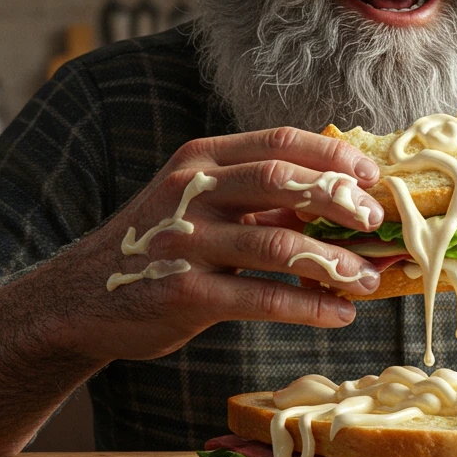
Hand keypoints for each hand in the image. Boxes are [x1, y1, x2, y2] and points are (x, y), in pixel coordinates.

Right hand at [51, 127, 383, 362]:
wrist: (80, 299)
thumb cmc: (159, 246)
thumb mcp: (199, 204)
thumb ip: (256, 197)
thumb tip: (338, 200)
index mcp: (201, 159)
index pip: (279, 141)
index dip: (332, 157)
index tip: (372, 177)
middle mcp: (191, 190)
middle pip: (281, 181)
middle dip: (339, 200)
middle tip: (375, 222)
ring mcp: (185, 241)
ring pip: (277, 243)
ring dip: (333, 262)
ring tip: (368, 279)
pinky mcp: (184, 292)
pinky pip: (260, 298)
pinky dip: (308, 306)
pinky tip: (338, 314)